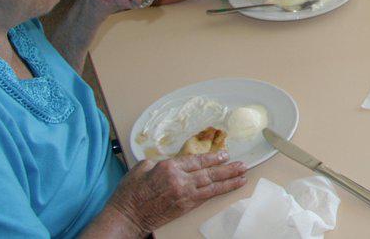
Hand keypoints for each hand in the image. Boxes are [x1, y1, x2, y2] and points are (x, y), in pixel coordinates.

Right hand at [107, 152, 246, 234]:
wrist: (127, 216)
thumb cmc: (130, 192)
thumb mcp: (141, 168)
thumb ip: (159, 162)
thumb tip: (172, 162)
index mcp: (169, 167)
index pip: (196, 160)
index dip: (211, 157)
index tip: (224, 154)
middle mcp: (180, 180)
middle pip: (208, 172)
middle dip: (227, 168)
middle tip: (242, 164)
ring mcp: (184, 194)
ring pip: (211, 185)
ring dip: (229, 180)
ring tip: (242, 175)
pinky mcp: (185, 207)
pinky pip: (205, 197)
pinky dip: (219, 192)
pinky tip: (228, 188)